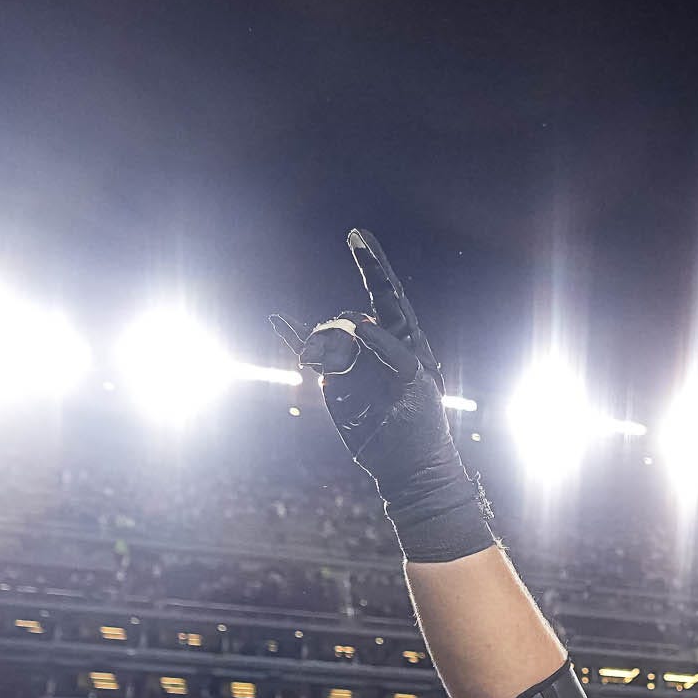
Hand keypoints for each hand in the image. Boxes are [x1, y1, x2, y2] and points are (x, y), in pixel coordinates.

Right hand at [270, 231, 459, 487]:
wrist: (405, 463)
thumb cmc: (420, 423)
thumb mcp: (413, 382)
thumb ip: (387, 348)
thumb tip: (355, 323)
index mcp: (404, 337)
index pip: (387, 292)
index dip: (372, 263)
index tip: (357, 235)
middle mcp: (376, 342)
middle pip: (349, 317)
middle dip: (340, 331)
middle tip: (339, 354)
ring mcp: (353, 360)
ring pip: (327, 336)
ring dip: (323, 348)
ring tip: (322, 370)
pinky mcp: (334, 379)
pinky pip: (310, 351)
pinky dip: (294, 336)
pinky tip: (277, 320)